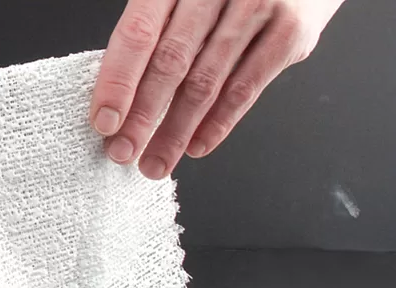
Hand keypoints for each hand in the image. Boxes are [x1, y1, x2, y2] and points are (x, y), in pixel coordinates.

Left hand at [90, 0, 344, 178]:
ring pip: (206, 81)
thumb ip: (157, 30)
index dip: (118, 82)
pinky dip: (218, 123)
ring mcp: (257, 5)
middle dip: (142, 116)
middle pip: (170, 61)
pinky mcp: (291, 29)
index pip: (138, 34)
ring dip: (176, 131)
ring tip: (155, 163)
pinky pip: (246, 87)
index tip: (104, 123)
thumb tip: (121, 96)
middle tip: (123, 152)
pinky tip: (195, 146)